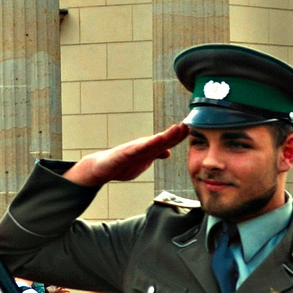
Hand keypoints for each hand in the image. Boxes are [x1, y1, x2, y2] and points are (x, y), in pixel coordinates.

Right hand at [66, 124, 190, 187]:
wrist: (102, 168)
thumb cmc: (122, 164)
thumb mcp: (143, 161)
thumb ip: (155, 155)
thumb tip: (168, 152)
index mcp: (149, 149)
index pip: (167, 142)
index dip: (179, 136)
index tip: (191, 128)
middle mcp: (144, 146)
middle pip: (163, 139)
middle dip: (176, 132)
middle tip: (188, 124)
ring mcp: (135, 149)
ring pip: (153, 141)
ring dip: (166, 135)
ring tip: (177, 128)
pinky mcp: (126, 153)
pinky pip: (139, 148)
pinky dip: (149, 143)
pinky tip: (158, 139)